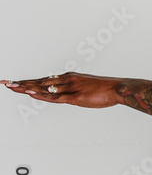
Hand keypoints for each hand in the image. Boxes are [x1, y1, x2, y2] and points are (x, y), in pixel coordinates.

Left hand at [2, 72, 120, 108]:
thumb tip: (61, 96)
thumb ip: (71, 91)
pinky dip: (42, 94)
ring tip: (12, 87)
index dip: (28, 82)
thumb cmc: (104, 89)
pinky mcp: (76, 97)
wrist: (117, 88)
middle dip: (21, 84)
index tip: (15, 83)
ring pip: (44, 88)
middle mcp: (66, 80)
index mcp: (68, 77)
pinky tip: (31, 93)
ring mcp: (71, 88)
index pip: (43, 80)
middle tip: (6, 83)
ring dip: (27, 88)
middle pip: (39, 82)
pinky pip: (56, 97)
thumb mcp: (85, 87)